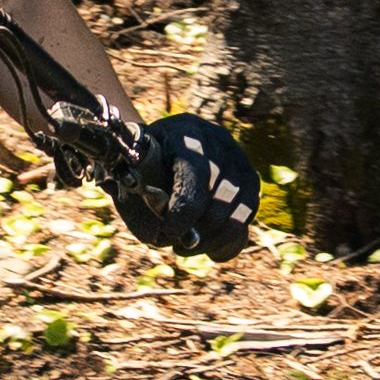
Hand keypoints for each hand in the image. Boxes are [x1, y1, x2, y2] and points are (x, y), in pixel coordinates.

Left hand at [107, 112, 257, 259]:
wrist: (163, 144)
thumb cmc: (141, 164)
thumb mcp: (130, 174)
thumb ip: (136, 202)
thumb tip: (156, 236)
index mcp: (184, 132)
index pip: (195, 174)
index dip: (184, 210)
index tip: (168, 233)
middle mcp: (217, 140)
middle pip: (220, 195)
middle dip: (198, 230)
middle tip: (176, 244)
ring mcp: (238, 158)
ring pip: (238, 208)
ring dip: (212, 238)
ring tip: (187, 247)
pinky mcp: (250, 178)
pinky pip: (247, 215)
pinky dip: (228, 238)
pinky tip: (208, 247)